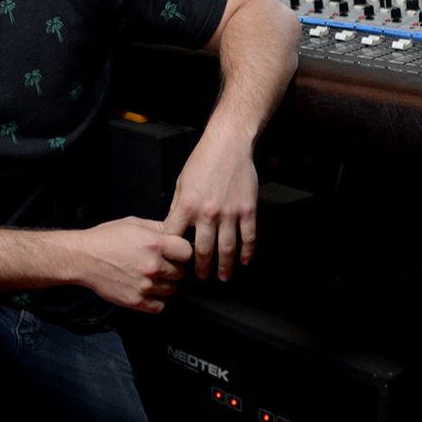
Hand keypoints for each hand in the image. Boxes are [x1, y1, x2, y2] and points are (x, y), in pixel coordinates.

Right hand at [73, 217, 192, 311]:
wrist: (82, 258)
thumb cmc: (105, 239)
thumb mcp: (133, 223)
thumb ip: (158, 228)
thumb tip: (175, 233)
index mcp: (154, 244)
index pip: (187, 252)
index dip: (182, 252)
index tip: (176, 253)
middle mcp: (153, 266)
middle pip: (181, 272)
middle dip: (173, 268)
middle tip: (160, 264)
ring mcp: (145, 285)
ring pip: (172, 290)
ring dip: (165, 284)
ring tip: (151, 276)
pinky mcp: (137, 301)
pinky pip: (161, 306)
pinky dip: (157, 300)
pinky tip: (148, 290)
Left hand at [164, 134, 258, 280]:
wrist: (227, 145)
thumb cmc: (202, 161)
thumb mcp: (181, 183)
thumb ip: (178, 207)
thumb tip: (173, 228)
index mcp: (187, 206)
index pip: (176, 237)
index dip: (174, 252)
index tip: (175, 261)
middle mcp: (208, 213)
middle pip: (203, 250)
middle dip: (201, 267)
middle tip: (201, 276)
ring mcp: (230, 213)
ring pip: (227, 248)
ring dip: (225, 266)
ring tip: (223, 276)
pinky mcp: (248, 210)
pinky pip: (248, 237)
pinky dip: (247, 252)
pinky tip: (244, 261)